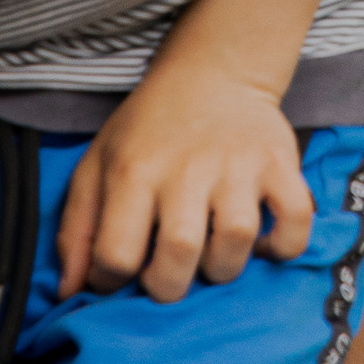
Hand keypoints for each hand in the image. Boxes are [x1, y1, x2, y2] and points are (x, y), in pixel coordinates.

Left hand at [57, 56, 311, 306]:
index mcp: (135, 170)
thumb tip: (68, 293)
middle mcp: (187, 166)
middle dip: (170, 284)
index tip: (123, 273)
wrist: (214, 70)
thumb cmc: (149, 128)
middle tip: (169, 273)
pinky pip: (295, 218)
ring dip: (223, 268)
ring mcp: (238, 164)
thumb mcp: (97, 164)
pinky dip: (284, 246)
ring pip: (237, 240)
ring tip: (212, 256)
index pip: (116, 254)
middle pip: (180, 251)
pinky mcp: (279, 161)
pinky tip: (263, 246)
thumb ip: (76, 230)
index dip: (112, 281)